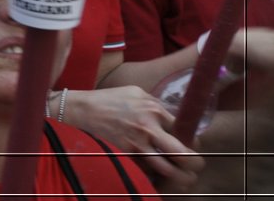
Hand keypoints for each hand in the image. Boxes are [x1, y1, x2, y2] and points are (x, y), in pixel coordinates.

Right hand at [63, 85, 200, 183]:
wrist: (78, 110)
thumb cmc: (107, 100)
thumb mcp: (135, 93)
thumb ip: (157, 105)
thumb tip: (174, 118)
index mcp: (154, 110)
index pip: (187, 131)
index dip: (193, 143)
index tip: (191, 146)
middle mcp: (149, 128)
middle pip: (185, 155)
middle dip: (194, 164)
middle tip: (194, 167)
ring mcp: (136, 145)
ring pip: (170, 171)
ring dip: (181, 178)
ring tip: (185, 179)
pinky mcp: (125, 157)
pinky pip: (149, 174)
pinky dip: (157, 178)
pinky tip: (160, 177)